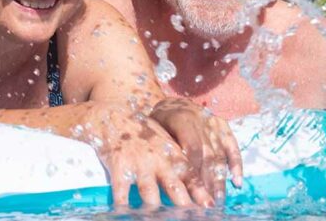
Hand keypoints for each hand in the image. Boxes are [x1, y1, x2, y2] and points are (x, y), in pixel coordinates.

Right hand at [81, 104, 212, 207]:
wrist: (116, 115)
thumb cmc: (144, 132)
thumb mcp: (165, 142)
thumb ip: (179, 161)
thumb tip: (200, 183)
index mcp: (172, 152)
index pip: (190, 174)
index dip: (201, 191)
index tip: (210, 206)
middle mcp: (157, 159)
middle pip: (173, 186)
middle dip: (183, 204)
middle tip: (191, 216)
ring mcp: (137, 163)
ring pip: (148, 191)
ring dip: (155, 208)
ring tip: (159, 219)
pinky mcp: (118, 167)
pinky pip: (120, 191)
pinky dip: (123, 205)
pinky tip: (125, 214)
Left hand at [149, 97, 242, 201]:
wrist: (172, 100)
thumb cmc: (160, 120)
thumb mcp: (157, 129)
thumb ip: (168, 148)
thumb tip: (174, 176)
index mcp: (183, 120)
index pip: (193, 150)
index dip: (195, 172)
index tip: (195, 192)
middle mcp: (202, 121)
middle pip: (208, 156)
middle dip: (208, 181)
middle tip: (208, 202)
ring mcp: (214, 124)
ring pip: (219, 154)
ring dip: (220, 179)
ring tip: (219, 198)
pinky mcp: (223, 125)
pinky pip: (232, 146)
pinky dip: (236, 164)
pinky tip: (237, 181)